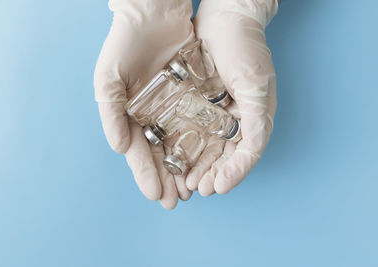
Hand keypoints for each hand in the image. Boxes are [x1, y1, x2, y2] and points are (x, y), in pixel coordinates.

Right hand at [94, 0, 194, 208]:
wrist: (152, 13)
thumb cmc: (125, 44)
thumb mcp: (108, 79)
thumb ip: (112, 114)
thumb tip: (120, 148)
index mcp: (130, 116)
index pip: (139, 152)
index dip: (146, 175)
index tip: (156, 196)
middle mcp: (151, 116)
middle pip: (160, 154)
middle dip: (167, 179)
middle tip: (176, 202)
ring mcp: (172, 107)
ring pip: (181, 144)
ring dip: (185, 167)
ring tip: (192, 189)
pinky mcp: (191, 96)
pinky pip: (197, 123)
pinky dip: (201, 143)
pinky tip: (207, 159)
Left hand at [185, 0, 278, 194]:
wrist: (226, 17)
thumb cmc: (246, 50)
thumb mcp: (257, 88)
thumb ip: (258, 123)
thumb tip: (252, 153)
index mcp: (252, 118)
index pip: (243, 154)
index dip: (232, 173)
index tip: (216, 187)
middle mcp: (233, 118)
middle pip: (221, 154)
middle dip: (208, 173)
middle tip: (194, 189)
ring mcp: (213, 110)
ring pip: (203, 144)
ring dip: (193, 164)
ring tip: (182, 181)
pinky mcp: (194, 100)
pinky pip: (186, 127)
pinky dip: (181, 144)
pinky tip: (172, 155)